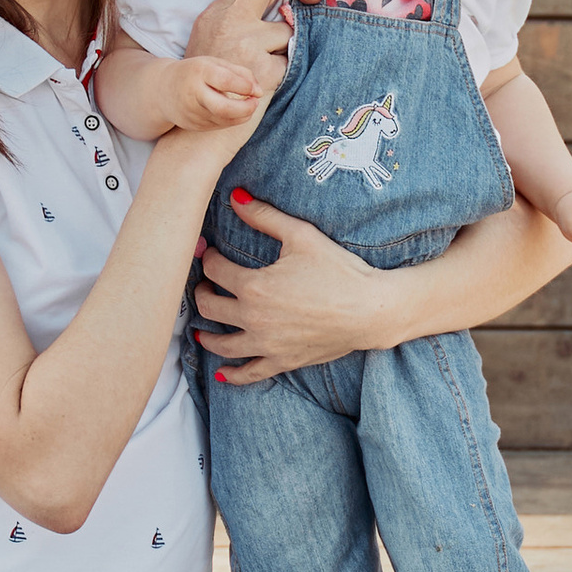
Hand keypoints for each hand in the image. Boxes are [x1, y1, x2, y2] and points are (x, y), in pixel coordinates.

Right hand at [158, 50, 268, 135]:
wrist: (162, 90)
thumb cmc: (195, 73)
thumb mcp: (215, 64)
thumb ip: (240, 73)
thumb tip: (258, 92)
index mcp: (199, 72)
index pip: (225, 81)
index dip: (245, 86)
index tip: (255, 89)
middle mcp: (193, 94)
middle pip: (224, 108)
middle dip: (246, 108)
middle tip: (255, 102)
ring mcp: (192, 112)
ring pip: (224, 120)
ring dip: (243, 115)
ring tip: (248, 106)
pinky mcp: (194, 125)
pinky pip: (219, 125)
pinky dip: (232, 119)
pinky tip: (234, 111)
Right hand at [186, 0, 317, 92]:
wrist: (199, 119)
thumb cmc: (218, 80)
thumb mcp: (218, 38)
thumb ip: (244, 15)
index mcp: (217, 12)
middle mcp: (228, 22)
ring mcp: (244, 44)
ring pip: (286, 29)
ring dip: (285, 46)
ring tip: (266, 65)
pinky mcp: (260, 69)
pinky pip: (289, 59)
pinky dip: (284, 70)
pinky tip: (266, 83)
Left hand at [195, 195, 401, 384]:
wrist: (370, 310)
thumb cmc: (339, 271)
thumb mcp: (301, 235)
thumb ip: (265, 216)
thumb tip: (235, 198)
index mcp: (254, 287)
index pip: (215, 270)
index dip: (208, 258)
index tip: (210, 252)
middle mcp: (253, 318)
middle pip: (209, 308)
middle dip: (201, 293)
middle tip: (204, 286)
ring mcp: (266, 344)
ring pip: (221, 344)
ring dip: (205, 334)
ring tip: (201, 328)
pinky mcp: (282, 361)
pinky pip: (249, 373)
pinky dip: (232, 374)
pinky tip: (222, 373)